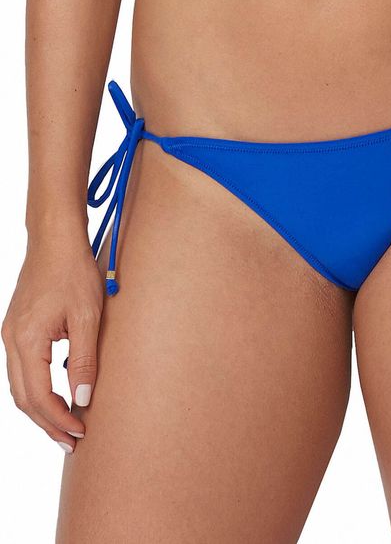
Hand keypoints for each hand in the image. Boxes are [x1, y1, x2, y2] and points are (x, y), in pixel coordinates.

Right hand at [2, 232, 102, 452]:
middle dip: (47, 422)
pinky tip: (58, 392)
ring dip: (42, 407)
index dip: (59, 418)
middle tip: (71, 441)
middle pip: (23, 397)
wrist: (56, 241)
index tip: (80, 432)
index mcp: (27, 341)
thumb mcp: (87, 317)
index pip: (39, 396)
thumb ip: (84, 359)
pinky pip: (23, 368)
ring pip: (20, 385)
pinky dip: (38, 388)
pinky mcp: (18, 328)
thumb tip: (82, 399)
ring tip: (65, 423)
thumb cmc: (74, 274)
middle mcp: (11, 342)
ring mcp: (11, 335)